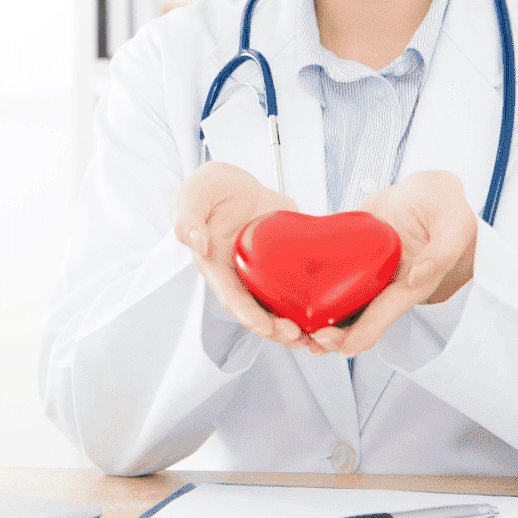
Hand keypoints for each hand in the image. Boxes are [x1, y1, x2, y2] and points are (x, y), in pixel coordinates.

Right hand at [171, 161, 316, 350]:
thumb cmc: (210, 188)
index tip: (265, 327)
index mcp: (216, 265)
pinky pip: (299, 288)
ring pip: (278, 307)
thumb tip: (196, 242)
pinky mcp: (285, 264)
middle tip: (297, 335)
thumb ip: (188, 216)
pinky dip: (312, 304)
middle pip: (257, 311)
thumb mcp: (194, 194)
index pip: (230, 297)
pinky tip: (329, 316)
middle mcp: (240, 275)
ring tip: (315, 335)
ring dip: (295, 325)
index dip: (247, 315)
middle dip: (276, 329)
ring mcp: (264, 272)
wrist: (237, 182)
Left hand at [309, 170, 477, 356]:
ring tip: (291, 326)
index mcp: (411, 286)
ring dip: (318, 318)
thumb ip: (442, 250)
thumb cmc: (446, 206)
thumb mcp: (453, 223)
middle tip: (304, 336)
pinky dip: (313, 287)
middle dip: (331, 335)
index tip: (336, 344)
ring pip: (340, 303)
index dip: (359, 336)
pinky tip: (289, 290)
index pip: (383, 318)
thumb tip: (418, 275)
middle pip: (357, 320)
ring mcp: (368, 272)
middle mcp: (387, 285)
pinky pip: (331, 274)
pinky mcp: (353, 255)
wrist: (426, 189)